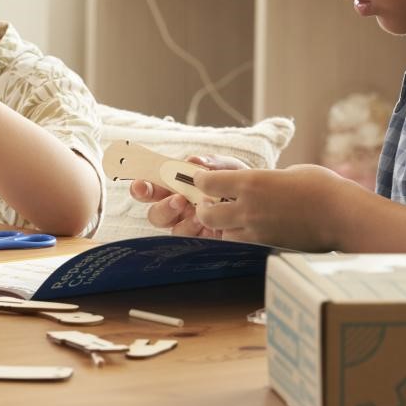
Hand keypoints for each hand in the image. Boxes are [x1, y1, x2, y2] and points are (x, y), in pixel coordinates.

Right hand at [128, 154, 247, 237]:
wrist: (264, 200)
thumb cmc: (239, 181)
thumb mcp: (229, 167)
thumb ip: (212, 163)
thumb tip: (194, 162)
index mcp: (177, 187)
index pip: (151, 189)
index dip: (141, 188)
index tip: (140, 185)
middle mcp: (179, 209)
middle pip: (156, 215)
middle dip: (162, 208)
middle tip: (179, 200)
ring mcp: (191, 226)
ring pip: (174, 230)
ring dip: (184, 221)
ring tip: (199, 213)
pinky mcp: (206, 240)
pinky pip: (195, 242)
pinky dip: (200, 233)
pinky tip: (212, 226)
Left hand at [190, 163, 351, 251]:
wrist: (343, 216)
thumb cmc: (321, 187)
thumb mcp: (287, 173)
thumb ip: (264, 181)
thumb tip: (255, 187)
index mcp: (251, 183)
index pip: (208, 183)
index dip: (202, 180)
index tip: (202, 179)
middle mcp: (248, 209)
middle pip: (206, 214)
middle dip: (204, 208)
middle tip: (212, 203)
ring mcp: (257, 232)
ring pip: (224, 234)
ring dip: (224, 226)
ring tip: (237, 218)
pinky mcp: (268, 248)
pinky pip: (244, 244)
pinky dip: (243, 238)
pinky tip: (255, 230)